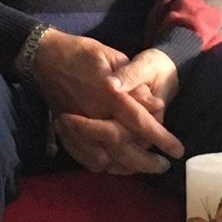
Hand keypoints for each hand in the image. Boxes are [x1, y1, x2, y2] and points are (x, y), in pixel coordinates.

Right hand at [32, 30, 183, 166]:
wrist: (44, 57)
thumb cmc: (83, 52)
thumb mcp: (114, 57)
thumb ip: (135, 83)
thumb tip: (157, 106)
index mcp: (108, 93)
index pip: (139, 122)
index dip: (160, 138)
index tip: (177, 151)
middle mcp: (94, 113)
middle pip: (122, 148)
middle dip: (145, 162)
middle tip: (162, 167)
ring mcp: (79, 126)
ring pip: (104, 158)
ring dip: (126, 168)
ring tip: (143, 169)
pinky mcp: (66, 132)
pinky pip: (84, 157)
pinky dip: (102, 165)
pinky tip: (116, 165)